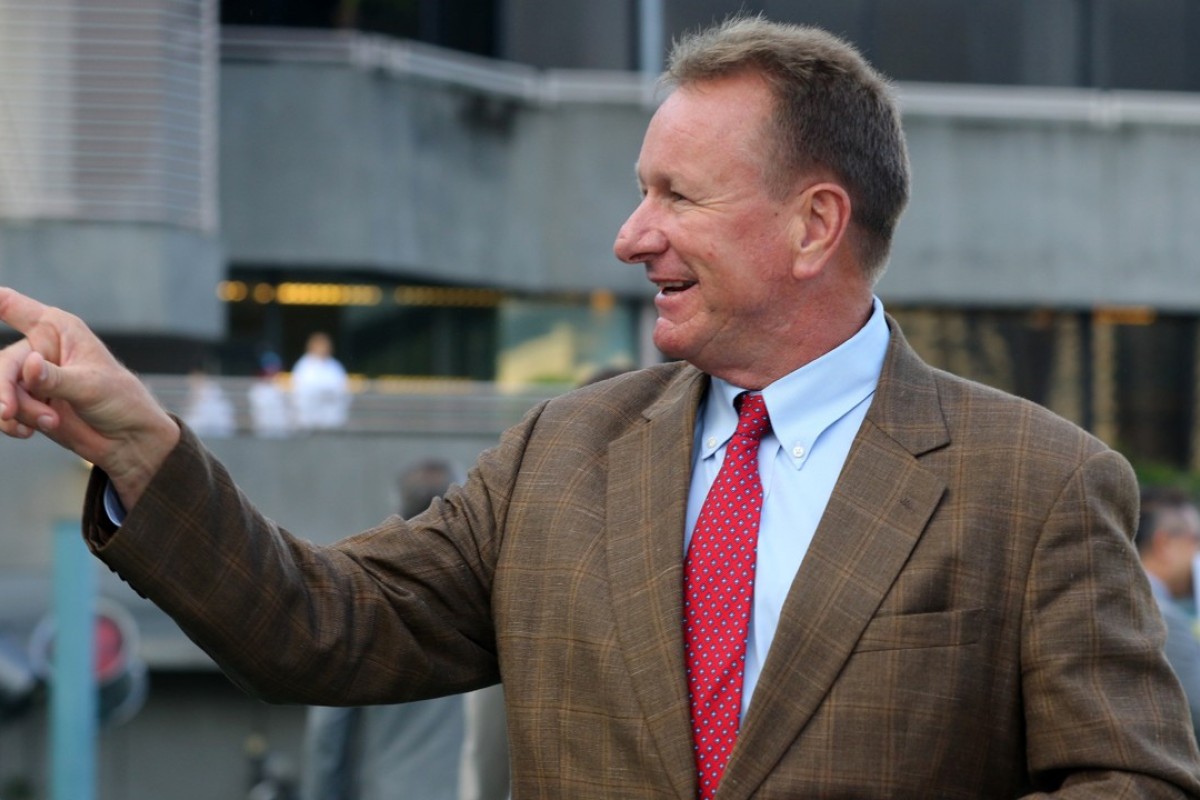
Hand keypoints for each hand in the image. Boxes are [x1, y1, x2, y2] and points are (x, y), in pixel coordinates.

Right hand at [0, 287, 179, 508]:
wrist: (128, 438)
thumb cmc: (121, 401)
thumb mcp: (91, 386)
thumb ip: (55, 378)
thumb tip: (28, 364)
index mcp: (58, 330)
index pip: (17, 308)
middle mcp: (40, 350)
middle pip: (4, 363)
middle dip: (3, 389)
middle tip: (8, 411)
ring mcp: (32, 379)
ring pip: (2, 390)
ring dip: (16, 411)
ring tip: (48, 422)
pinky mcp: (29, 404)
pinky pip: (4, 411)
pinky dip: (10, 423)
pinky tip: (27, 432)